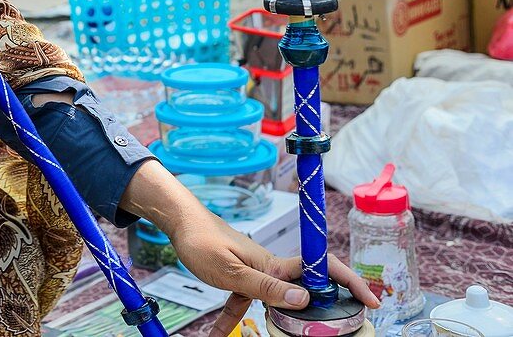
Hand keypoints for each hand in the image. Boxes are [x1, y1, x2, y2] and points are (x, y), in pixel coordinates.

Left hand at [168, 213, 379, 336]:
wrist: (178, 223)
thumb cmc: (202, 241)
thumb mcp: (232, 271)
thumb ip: (266, 287)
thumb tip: (304, 300)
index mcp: (275, 264)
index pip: (322, 269)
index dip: (350, 282)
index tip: (371, 300)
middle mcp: (271, 268)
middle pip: (305, 289)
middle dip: (323, 309)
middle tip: (336, 328)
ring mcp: (255, 273)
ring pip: (276, 301)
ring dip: (280, 321)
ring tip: (288, 336)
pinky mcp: (238, 278)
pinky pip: (243, 303)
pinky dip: (233, 319)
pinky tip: (220, 334)